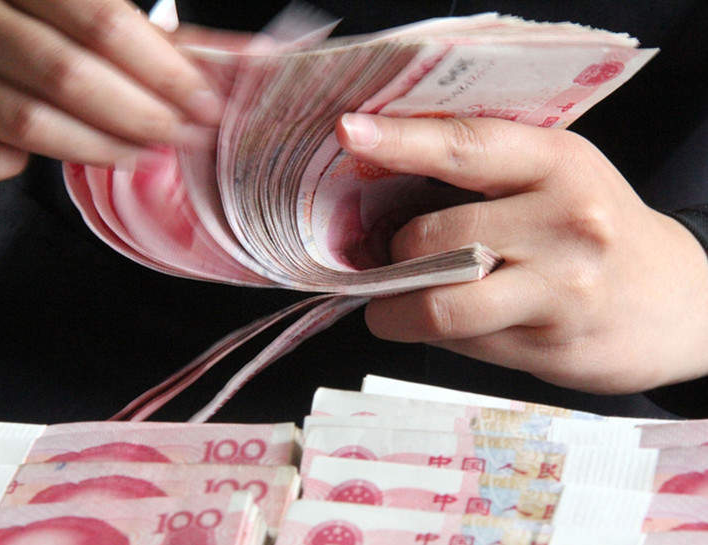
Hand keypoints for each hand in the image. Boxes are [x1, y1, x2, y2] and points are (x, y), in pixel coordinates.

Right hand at [0, 0, 226, 181]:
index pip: (102, 23)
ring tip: (144, 154)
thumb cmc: (49, 19)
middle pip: (68, 75)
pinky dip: (32, 162)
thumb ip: (166, 38)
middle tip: (183, 136)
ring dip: (102, 148)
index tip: (207, 106)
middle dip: (141, 116)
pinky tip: (69, 151)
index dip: (164, 72)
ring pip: (29, 122)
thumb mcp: (95, 9)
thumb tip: (255, 59)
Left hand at [337, 113, 707, 393]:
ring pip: (440, 306)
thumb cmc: (600, 230)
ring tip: (389, 307)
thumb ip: (487, 182)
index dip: (402, 142)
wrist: (680, 303)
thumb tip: (391, 199)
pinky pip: (463, 344)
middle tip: (387, 258)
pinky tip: (449, 324)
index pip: (466, 148)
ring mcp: (559, 291)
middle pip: (434, 239)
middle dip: (393, 255)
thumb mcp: (559, 180)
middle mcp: (564, 224)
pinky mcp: (551, 347)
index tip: (351, 135)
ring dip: (395, 311)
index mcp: (559, 165)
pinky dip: (435, 335)